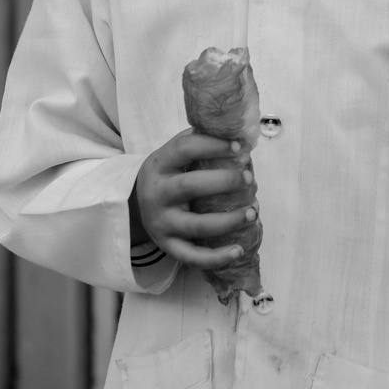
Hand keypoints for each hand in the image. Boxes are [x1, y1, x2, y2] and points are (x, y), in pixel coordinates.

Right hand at [130, 130, 256, 268]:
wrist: (134, 205)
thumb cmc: (167, 174)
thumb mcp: (172, 154)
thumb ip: (197, 142)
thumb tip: (238, 131)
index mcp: (159, 164)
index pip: (185, 149)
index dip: (213, 146)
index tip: (239, 147)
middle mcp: (157, 194)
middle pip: (190, 186)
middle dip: (224, 182)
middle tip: (249, 178)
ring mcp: (161, 223)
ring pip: (196, 225)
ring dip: (229, 220)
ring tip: (253, 212)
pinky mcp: (168, 246)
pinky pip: (192, 256)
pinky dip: (217, 257)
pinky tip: (238, 250)